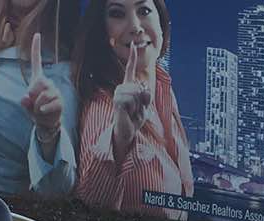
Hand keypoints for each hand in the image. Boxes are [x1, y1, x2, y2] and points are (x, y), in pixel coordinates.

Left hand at [20, 33, 63, 145]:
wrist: (46, 123)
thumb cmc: (35, 111)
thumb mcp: (26, 106)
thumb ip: (24, 102)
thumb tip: (26, 98)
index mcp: (38, 79)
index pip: (36, 62)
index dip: (36, 49)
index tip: (37, 34)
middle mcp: (48, 83)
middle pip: (39, 82)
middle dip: (33, 94)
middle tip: (34, 104)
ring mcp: (55, 91)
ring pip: (43, 95)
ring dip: (37, 105)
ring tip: (39, 110)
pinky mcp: (59, 101)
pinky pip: (49, 103)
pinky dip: (43, 109)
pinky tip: (42, 111)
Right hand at [111, 41, 150, 157]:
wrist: (127, 132)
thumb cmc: (134, 119)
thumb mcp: (145, 105)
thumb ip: (146, 94)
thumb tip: (142, 86)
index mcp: (128, 86)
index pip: (130, 69)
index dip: (132, 57)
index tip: (134, 45)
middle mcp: (122, 87)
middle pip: (140, 86)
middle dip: (144, 100)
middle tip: (137, 109)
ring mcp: (118, 93)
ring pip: (137, 92)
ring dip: (139, 106)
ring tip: (133, 112)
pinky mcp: (118, 101)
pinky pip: (132, 100)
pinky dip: (135, 109)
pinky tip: (128, 113)